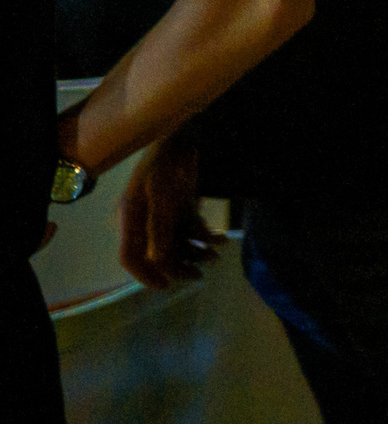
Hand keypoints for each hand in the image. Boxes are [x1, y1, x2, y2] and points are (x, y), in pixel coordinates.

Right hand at [118, 133, 220, 288]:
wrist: (182, 137)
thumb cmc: (167, 164)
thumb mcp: (163, 196)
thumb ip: (160, 228)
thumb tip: (157, 260)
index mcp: (131, 220)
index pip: (130, 257)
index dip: (145, 275)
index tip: (166, 286)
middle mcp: (145, 220)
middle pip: (158, 254)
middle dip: (179, 266)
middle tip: (200, 276)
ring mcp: (164, 214)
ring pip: (178, 243)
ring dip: (196, 252)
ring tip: (215, 257)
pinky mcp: (181, 206)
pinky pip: (192, 229)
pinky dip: (206, 237)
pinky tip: (222, 239)